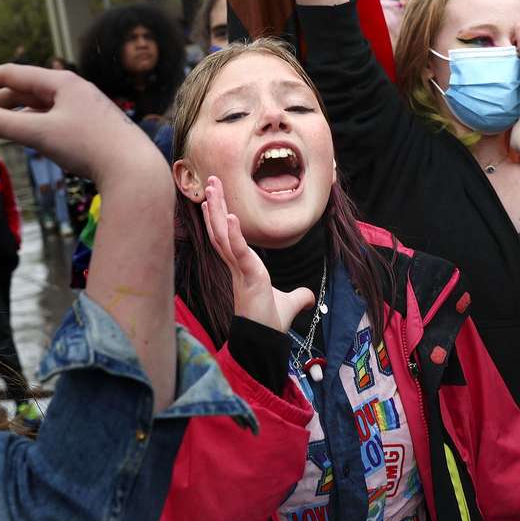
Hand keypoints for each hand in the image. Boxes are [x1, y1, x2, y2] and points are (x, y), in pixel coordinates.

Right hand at [0, 64, 164, 188]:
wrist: (133, 168)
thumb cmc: (89, 146)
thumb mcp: (39, 134)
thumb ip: (2, 123)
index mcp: (61, 82)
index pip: (11, 74)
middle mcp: (72, 90)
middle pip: (22, 91)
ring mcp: (81, 108)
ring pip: (35, 107)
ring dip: (9, 117)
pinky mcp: (86, 126)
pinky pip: (49, 120)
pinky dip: (28, 126)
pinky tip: (21, 137)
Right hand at [202, 176, 314, 333]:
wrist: (266, 339)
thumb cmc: (270, 322)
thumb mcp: (289, 304)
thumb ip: (298, 297)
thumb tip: (310, 298)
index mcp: (242, 267)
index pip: (226, 237)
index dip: (218, 218)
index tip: (211, 199)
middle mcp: (236, 265)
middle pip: (220, 229)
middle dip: (215, 204)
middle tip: (209, 181)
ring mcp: (240, 269)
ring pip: (223, 234)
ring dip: (218, 210)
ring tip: (212, 188)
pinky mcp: (248, 276)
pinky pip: (238, 251)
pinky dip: (235, 233)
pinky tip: (233, 215)